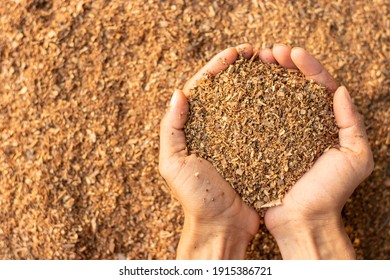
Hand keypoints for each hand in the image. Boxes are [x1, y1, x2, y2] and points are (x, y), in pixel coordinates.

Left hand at [159, 44, 260, 258]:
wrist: (222, 227)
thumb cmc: (196, 199)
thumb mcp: (174, 164)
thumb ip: (171, 129)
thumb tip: (178, 93)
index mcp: (194, 129)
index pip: (204, 89)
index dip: (217, 68)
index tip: (234, 53)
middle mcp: (217, 130)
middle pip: (227, 90)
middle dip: (238, 68)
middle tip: (254, 52)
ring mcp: (238, 139)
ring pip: (246, 102)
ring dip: (256, 81)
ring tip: (269, 65)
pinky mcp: (257, 150)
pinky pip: (264, 123)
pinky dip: (270, 106)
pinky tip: (281, 93)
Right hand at [262, 45, 373, 258]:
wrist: (303, 220)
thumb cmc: (331, 192)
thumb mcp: (356, 157)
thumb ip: (351, 124)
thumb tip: (341, 91)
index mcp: (326, 123)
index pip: (319, 86)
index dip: (307, 66)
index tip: (292, 52)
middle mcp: (302, 124)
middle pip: (293, 87)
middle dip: (283, 66)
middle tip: (269, 52)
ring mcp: (280, 133)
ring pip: (273, 98)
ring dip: (265, 77)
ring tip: (255, 62)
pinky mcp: (262, 144)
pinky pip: (256, 119)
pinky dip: (251, 102)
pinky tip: (241, 88)